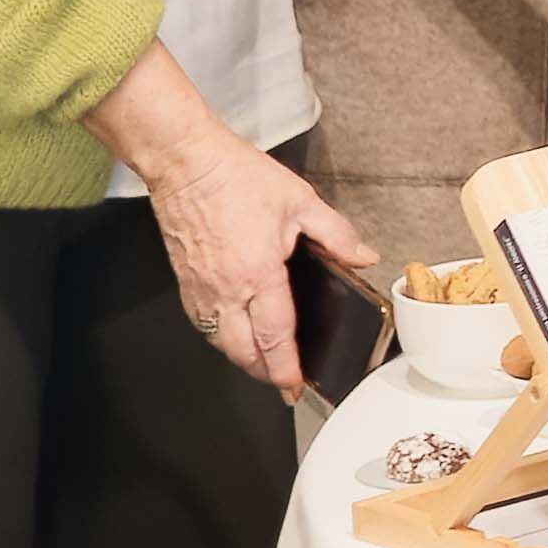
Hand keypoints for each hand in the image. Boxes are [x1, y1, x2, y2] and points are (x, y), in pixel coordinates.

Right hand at [88, 44, 373, 389]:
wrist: (186, 162)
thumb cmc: (237, 177)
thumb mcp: (301, 201)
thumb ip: (336, 234)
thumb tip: (362, 257)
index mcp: (257, 274)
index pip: (275, 335)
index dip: (286, 367)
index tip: (295, 385)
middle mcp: (224, 289)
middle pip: (242, 352)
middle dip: (265, 372)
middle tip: (283, 379)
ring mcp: (200, 288)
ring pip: (219, 342)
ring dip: (242, 358)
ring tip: (263, 360)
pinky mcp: (184, 281)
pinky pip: (202, 323)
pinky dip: (220, 337)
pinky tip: (233, 332)